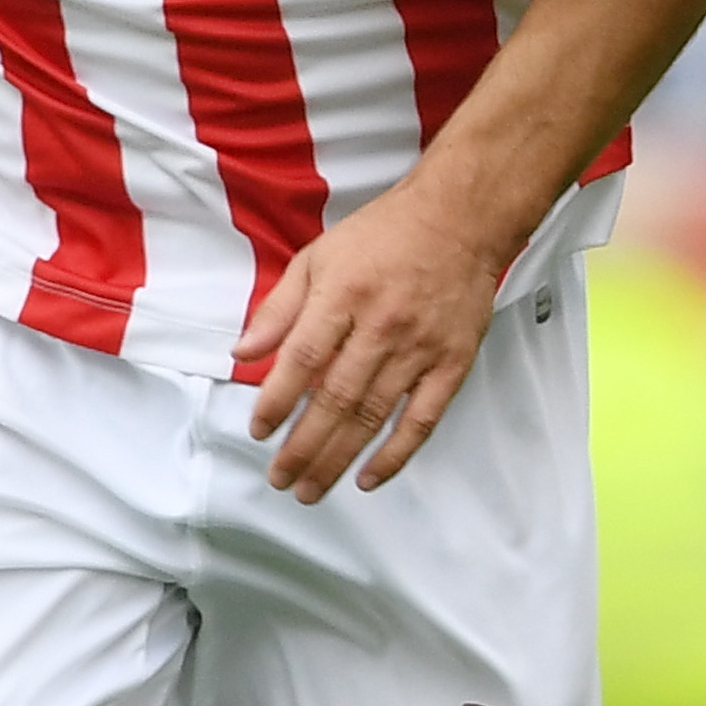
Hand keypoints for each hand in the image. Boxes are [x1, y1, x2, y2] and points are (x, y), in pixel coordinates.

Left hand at [239, 183, 517, 502]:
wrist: (460, 219)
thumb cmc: (388, 235)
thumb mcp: (318, 257)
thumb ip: (279, 308)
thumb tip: (244, 351)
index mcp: (344, 295)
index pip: (302, 359)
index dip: (277, 401)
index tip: (260, 429)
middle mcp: (382, 325)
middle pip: (335, 399)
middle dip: (302, 447)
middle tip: (280, 477)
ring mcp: (420, 348)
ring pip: (373, 416)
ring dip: (338, 459)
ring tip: (311, 487)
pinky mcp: (451, 363)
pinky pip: (422, 420)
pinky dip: (395, 454)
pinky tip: (369, 477)